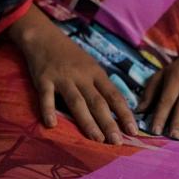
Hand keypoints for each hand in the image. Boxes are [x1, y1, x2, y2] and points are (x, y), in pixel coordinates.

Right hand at [9, 8, 136, 144]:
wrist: (44, 37)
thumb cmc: (71, 56)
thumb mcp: (91, 67)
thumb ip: (101, 86)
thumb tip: (118, 109)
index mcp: (96, 73)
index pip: (114, 95)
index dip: (124, 113)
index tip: (133, 130)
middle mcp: (82, 76)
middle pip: (98, 102)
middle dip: (109, 122)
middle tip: (117, 142)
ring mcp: (63, 78)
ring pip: (77, 102)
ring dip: (87, 122)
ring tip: (97, 139)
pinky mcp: (44, 79)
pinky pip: (46, 97)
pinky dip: (49, 110)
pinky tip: (52, 125)